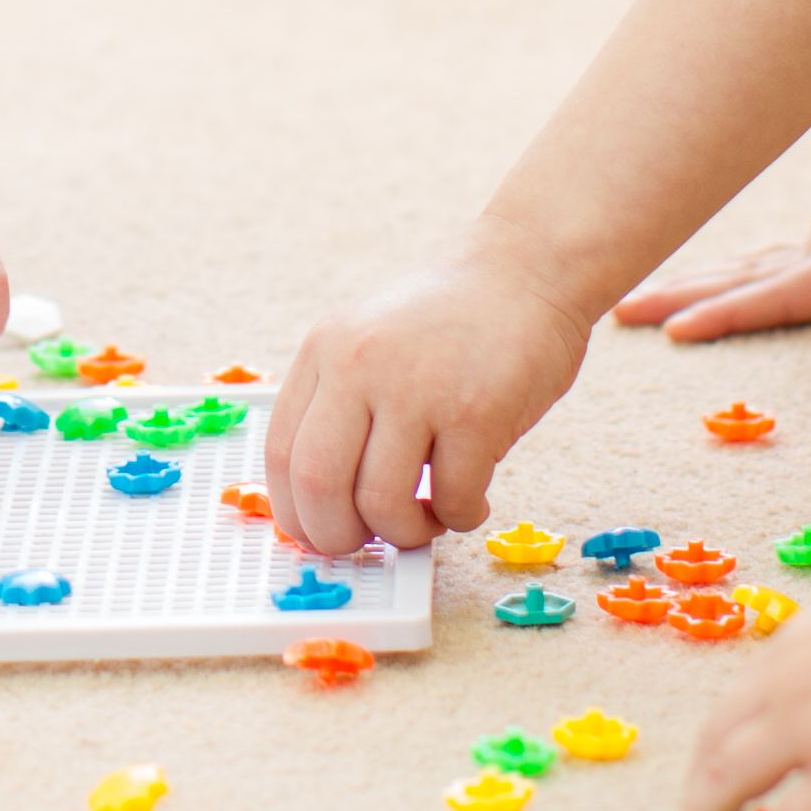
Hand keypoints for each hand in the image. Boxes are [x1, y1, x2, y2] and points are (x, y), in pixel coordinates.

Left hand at [259, 251, 590, 559]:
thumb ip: (342, 406)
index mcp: (326, 351)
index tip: (324, 533)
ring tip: (431, 517)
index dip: (298, 513)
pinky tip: (473, 499)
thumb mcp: (370, 341)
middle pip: (318, 487)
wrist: (530, 268)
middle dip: (340, 538)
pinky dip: (460, 516)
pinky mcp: (475, 410)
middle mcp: (359, 364)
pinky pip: (452, 498)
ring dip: (408, 532)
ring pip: (382, 504)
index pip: (281, 455)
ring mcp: (416, 387)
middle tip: (372, 542)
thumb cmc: (454, 321)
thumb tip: (324, 505)